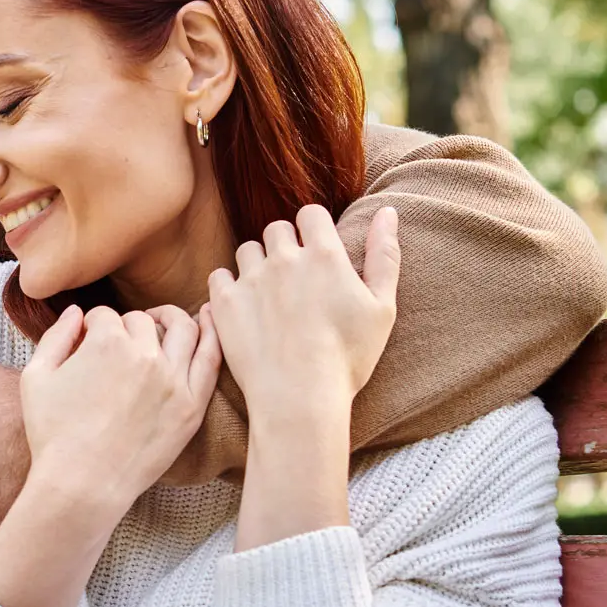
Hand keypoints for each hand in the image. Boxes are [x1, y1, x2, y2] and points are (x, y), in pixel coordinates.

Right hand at [21, 302, 221, 519]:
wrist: (82, 485)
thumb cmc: (53, 435)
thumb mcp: (36, 377)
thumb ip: (56, 336)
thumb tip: (76, 312)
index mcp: (106, 341)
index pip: (104, 316)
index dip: (93, 326)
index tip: (90, 339)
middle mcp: (144, 354)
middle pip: (142, 321)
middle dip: (127, 325)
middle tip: (121, 340)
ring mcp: (173, 380)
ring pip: (183, 329)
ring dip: (171, 318)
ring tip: (163, 321)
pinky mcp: (191, 406)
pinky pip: (210, 361)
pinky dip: (212, 335)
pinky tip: (208, 322)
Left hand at [207, 205, 399, 424]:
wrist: (300, 396)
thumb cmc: (348, 358)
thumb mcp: (382, 307)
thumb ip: (384, 254)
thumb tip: (388, 210)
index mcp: (324, 254)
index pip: (310, 214)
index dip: (313, 228)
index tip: (315, 251)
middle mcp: (284, 258)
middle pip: (276, 228)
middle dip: (284, 245)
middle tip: (292, 278)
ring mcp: (251, 279)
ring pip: (247, 250)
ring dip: (256, 264)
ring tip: (267, 294)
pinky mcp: (225, 303)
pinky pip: (218, 276)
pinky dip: (227, 286)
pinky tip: (241, 305)